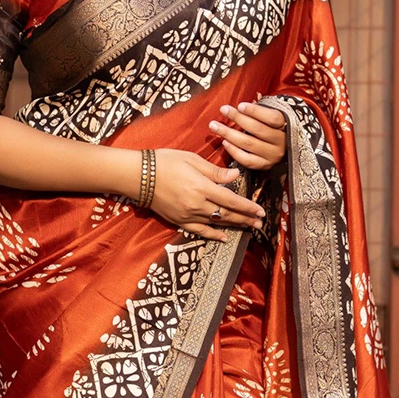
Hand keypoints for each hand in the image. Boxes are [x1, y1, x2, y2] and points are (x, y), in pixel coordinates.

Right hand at [147, 148, 264, 242]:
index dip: (248, 207)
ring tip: (248, 228)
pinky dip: (213, 235)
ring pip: (216, 223)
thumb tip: (236, 176)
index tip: (260, 211)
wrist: (138, 176)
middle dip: (245, 219)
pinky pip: (199, 231)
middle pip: (227, 215)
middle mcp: (197, 205)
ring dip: (234, 226)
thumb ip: (215, 171)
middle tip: (260, 223)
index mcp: (202, 188)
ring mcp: (188, 215)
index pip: (231, 200)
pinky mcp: (179, 221)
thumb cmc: (165, 162)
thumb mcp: (192, 160)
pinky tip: (224, 237)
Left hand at [209, 100, 286, 169]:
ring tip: (215, 126)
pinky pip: (247, 159)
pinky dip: (234, 151)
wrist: (286, 150)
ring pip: (249, 144)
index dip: (255, 111)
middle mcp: (281, 141)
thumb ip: (263, 109)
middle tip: (223, 110)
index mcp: (285, 125)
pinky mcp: (265, 165)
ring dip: (229, 134)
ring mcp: (273, 155)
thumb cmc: (274, 128)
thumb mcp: (273, 115)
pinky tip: (225, 142)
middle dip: (237, 118)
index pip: (271, 117)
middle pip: (257, 129)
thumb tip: (253, 98)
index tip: (240, 106)